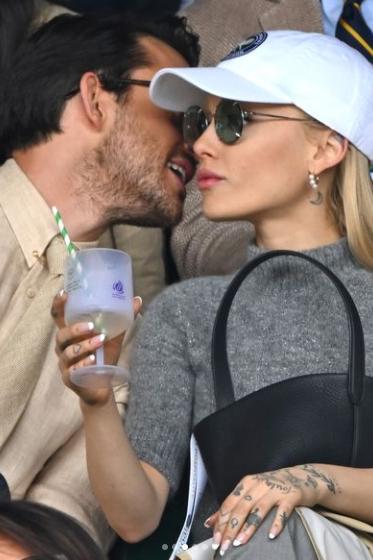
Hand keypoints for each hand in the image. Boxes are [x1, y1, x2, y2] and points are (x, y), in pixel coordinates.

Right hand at [51, 291, 141, 405]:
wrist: (103, 386)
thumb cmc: (104, 358)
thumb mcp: (114, 337)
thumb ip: (123, 320)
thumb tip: (137, 299)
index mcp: (72, 334)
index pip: (58, 317)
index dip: (58, 305)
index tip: (65, 293)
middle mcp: (64, 347)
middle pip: (60, 335)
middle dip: (75, 329)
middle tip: (92, 326)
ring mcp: (65, 363)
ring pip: (67, 352)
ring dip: (84, 346)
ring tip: (100, 341)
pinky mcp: (69, 378)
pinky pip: (73, 370)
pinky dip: (84, 363)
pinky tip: (94, 360)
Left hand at [205, 464, 339, 555]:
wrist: (302, 477)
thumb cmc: (272, 487)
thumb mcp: (251, 492)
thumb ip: (232, 506)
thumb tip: (209, 523)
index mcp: (246, 484)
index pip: (229, 504)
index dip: (221, 522)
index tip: (215, 540)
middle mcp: (259, 485)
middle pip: (241, 508)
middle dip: (231, 529)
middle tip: (224, 546)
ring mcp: (275, 490)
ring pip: (258, 510)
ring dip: (248, 528)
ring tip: (240, 543)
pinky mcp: (290, 496)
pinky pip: (282, 512)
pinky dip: (276, 524)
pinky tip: (270, 536)